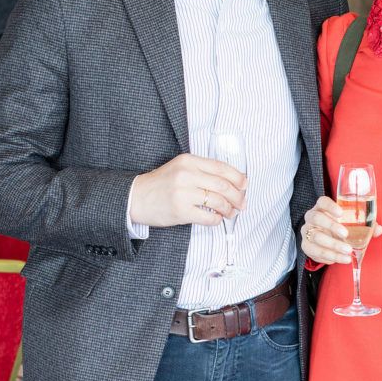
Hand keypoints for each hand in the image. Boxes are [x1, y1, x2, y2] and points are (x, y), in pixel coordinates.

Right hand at [130, 153, 246, 227]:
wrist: (136, 197)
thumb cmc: (161, 184)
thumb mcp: (180, 168)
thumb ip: (202, 171)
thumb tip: (231, 182)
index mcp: (188, 161)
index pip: (221, 167)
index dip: (237, 177)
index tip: (245, 185)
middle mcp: (186, 174)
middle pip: (223, 185)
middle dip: (238, 196)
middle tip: (242, 203)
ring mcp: (183, 192)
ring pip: (218, 201)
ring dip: (229, 209)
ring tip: (231, 212)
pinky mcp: (180, 210)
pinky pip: (208, 216)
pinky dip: (216, 219)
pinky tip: (217, 219)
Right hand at [301, 196, 381, 264]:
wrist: (325, 239)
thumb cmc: (340, 227)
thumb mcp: (351, 224)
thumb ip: (365, 225)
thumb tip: (379, 230)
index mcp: (322, 207)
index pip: (322, 201)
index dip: (330, 206)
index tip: (341, 213)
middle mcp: (312, 217)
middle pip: (316, 218)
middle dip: (331, 227)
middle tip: (346, 235)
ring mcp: (307, 231)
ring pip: (315, 237)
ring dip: (332, 246)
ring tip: (347, 253)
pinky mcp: (306, 245)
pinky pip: (313, 251)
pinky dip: (327, 257)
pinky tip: (338, 259)